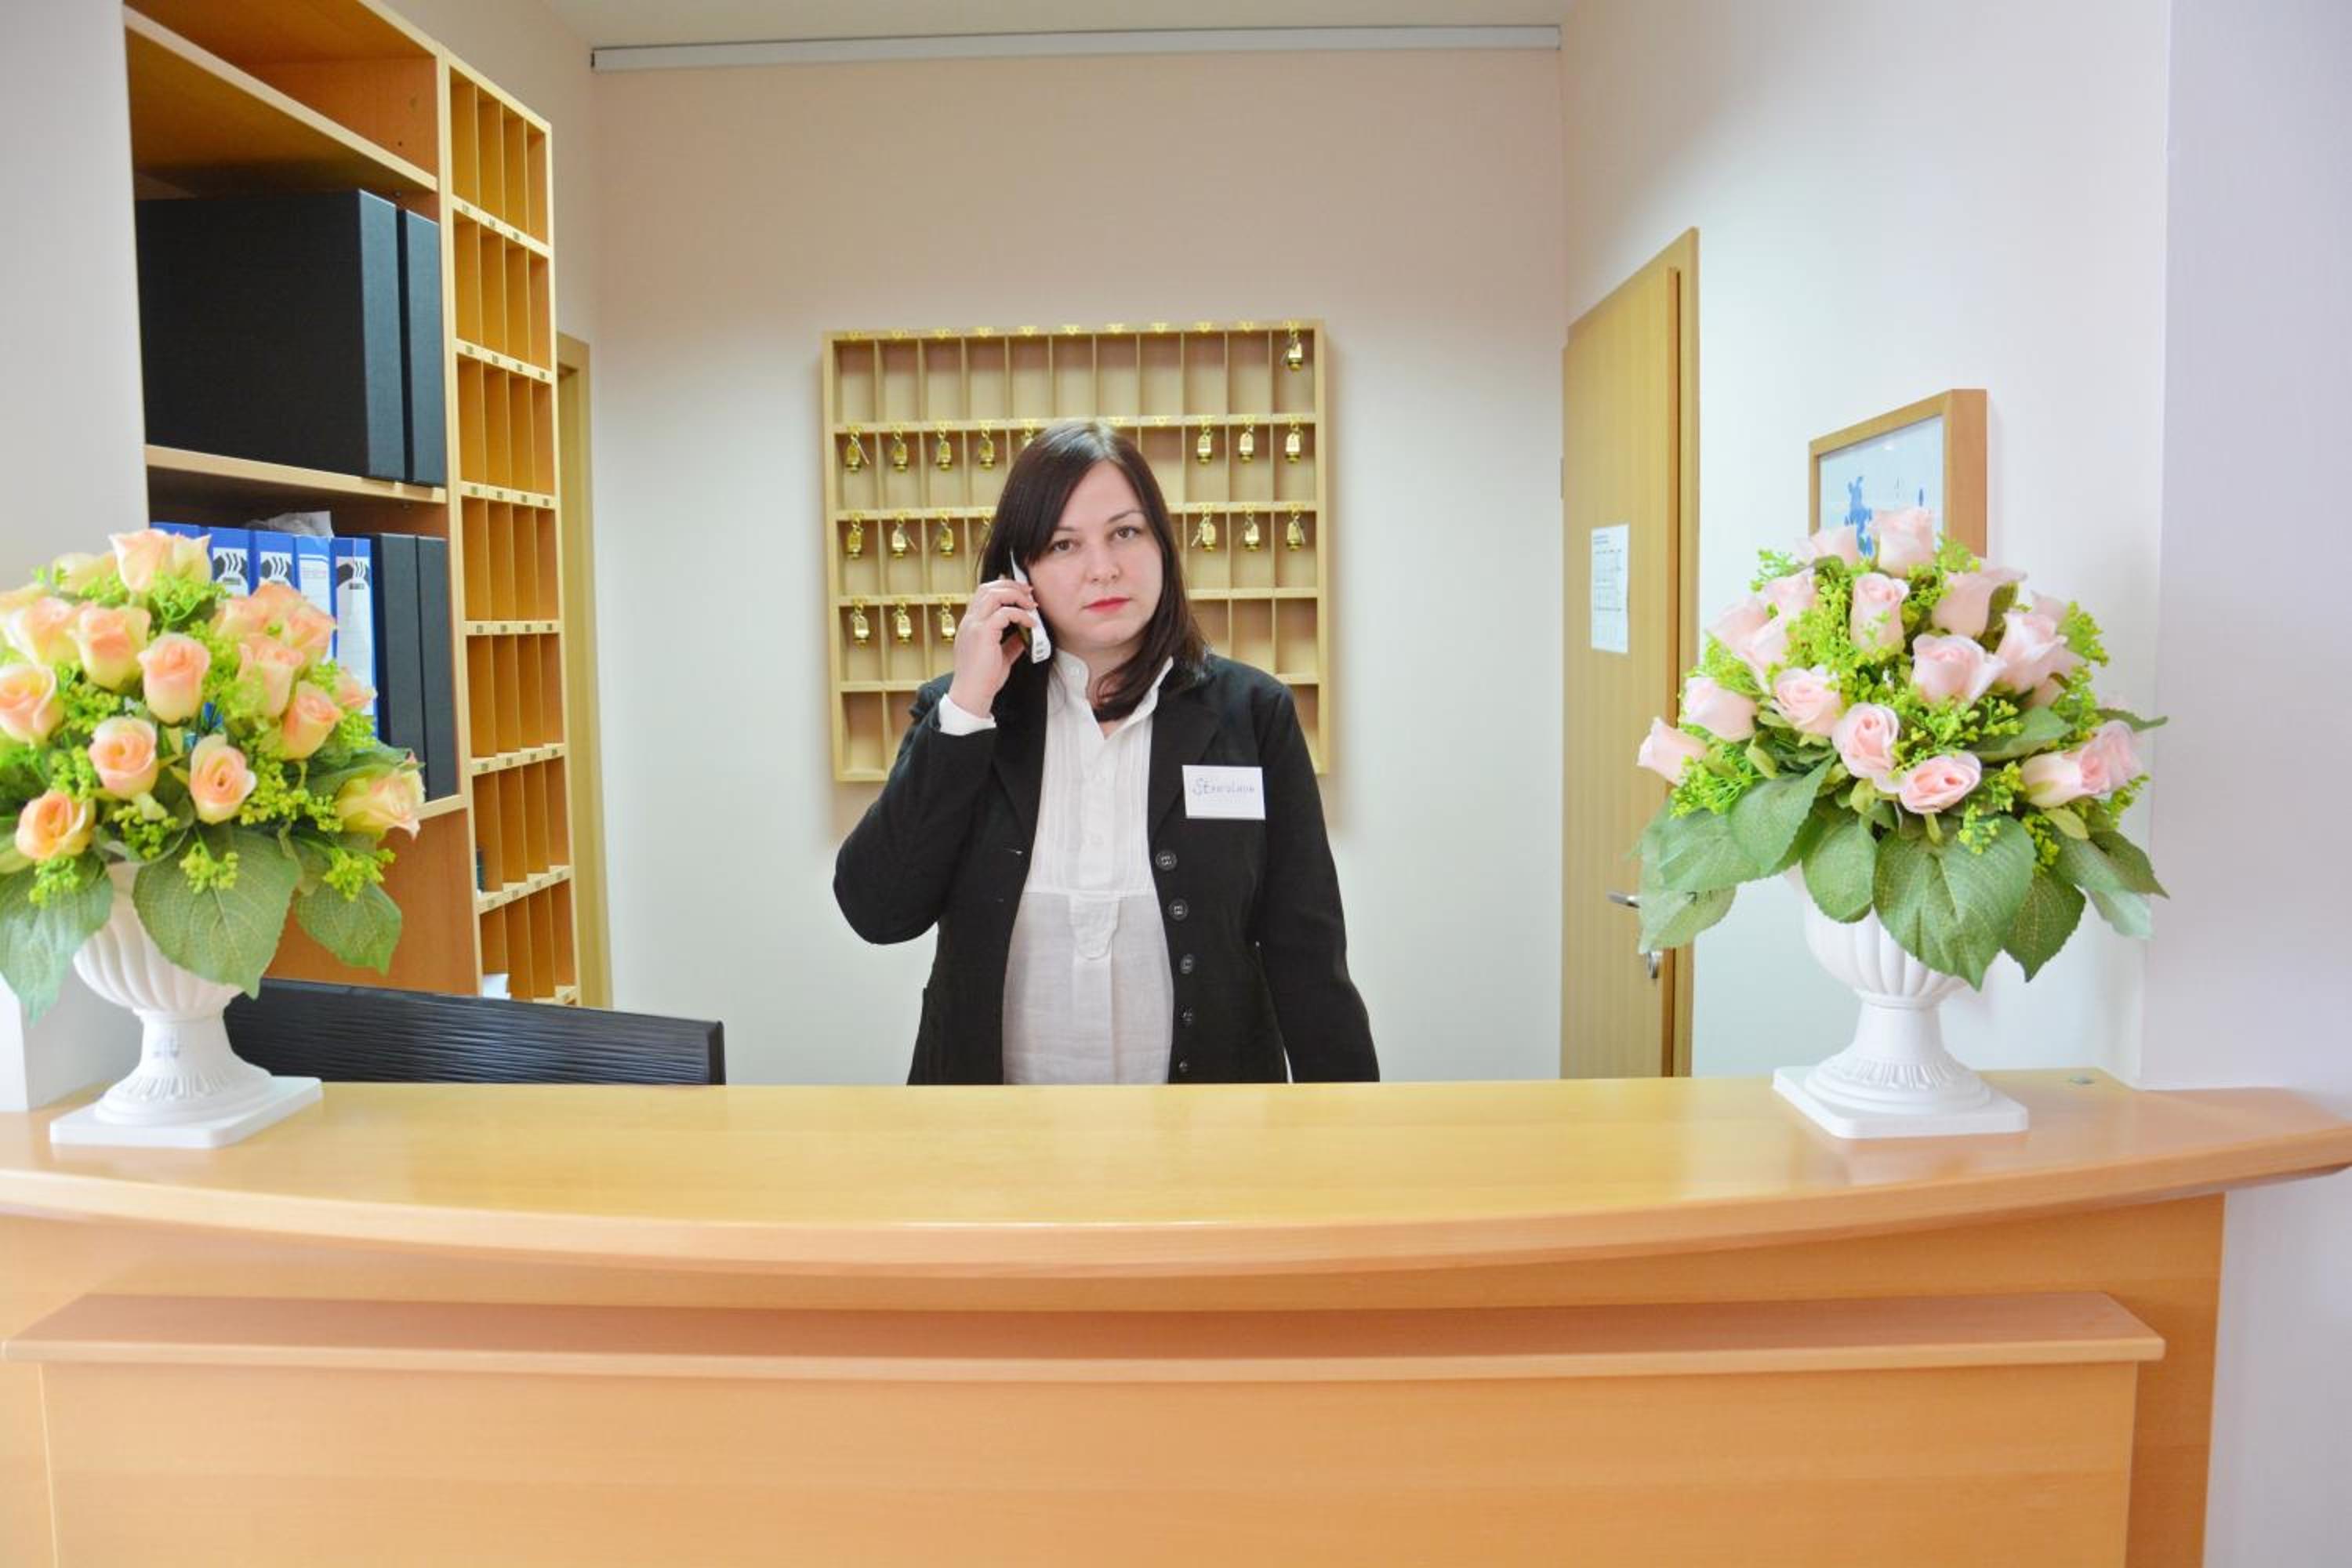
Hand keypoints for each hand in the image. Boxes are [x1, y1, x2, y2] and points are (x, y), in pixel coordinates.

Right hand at [945, 576, 1037, 716]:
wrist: (971, 695)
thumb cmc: (983, 680)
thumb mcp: (1000, 656)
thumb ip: (1011, 643)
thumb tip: (1025, 634)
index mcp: (971, 625)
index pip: (984, 595)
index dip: (1003, 588)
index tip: (1022, 594)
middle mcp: (970, 621)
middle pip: (988, 588)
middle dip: (1011, 585)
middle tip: (1029, 592)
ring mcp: (974, 625)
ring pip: (994, 594)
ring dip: (1016, 596)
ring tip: (1031, 605)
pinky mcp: (983, 633)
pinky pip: (1005, 613)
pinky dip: (1021, 615)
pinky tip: (1031, 625)